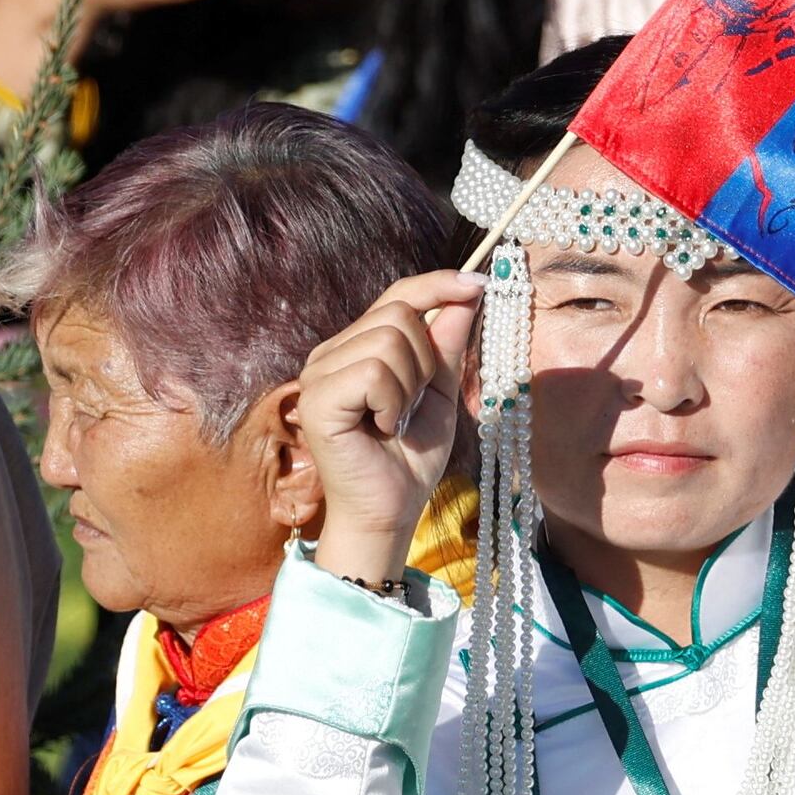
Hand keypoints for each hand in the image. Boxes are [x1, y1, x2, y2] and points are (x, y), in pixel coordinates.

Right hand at [293, 273, 477, 586]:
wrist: (391, 511)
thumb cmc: (410, 457)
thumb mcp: (440, 392)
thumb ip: (446, 343)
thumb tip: (467, 290)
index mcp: (356, 347)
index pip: (397, 295)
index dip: (437, 284)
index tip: (477, 282)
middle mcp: (331, 353)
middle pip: (398, 313)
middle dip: (424, 360)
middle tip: (411, 405)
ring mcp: (318, 374)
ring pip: (388, 340)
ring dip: (409, 387)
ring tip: (395, 420)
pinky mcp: (317, 400)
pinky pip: (374, 372)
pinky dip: (392, 402)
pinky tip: (383, 428)